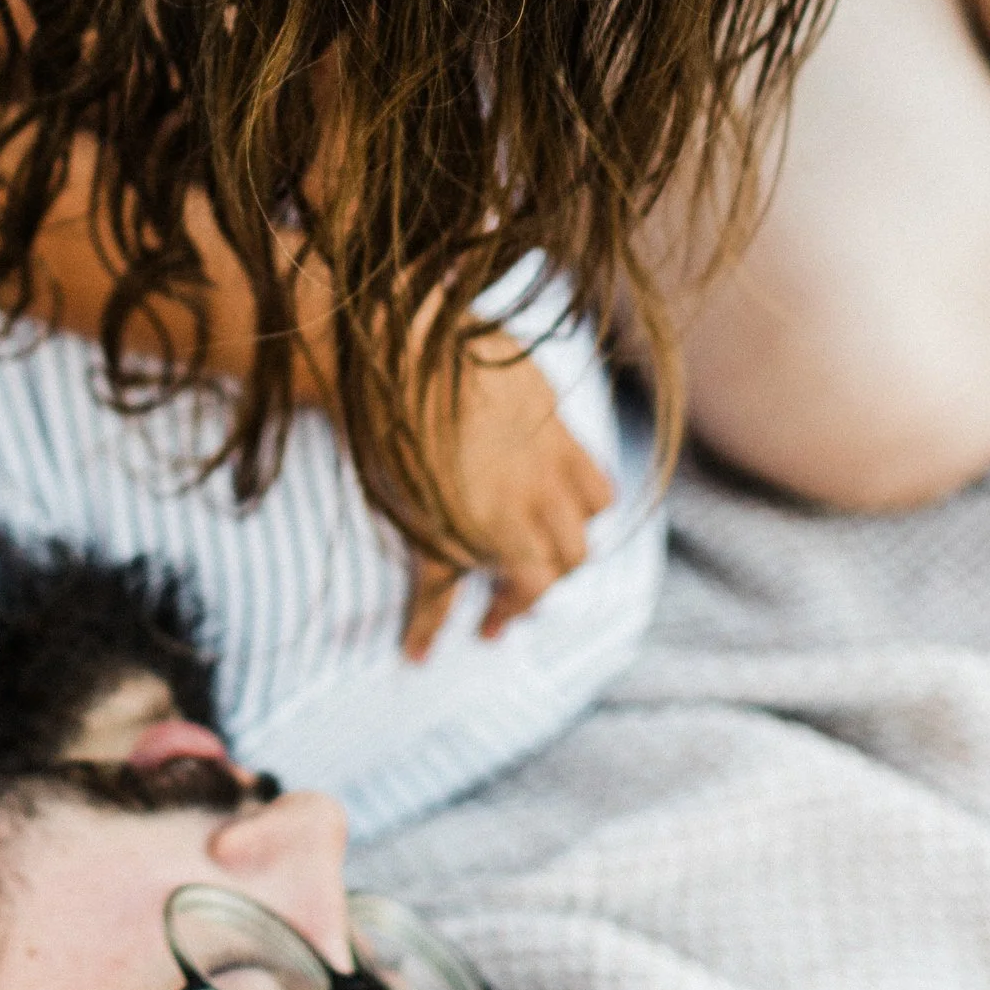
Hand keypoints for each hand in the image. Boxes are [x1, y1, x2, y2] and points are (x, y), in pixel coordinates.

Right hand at [401, 341, 613, 659]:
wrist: (392, 352)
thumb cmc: (443, 338)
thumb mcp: (506, 356)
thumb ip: (527, 390)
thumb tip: (522, 379)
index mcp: (557, 443)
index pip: (597, 496)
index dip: (582, 517)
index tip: (563, 535)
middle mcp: (540, 487)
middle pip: (576, 550)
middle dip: (557, 569)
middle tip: (527, 586)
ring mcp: (495, 515)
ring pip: (536, 579)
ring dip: (518, 603)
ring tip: (495, 624)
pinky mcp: (442, 530)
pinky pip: (442, 590)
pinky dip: (427, 625)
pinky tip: (417, 651)